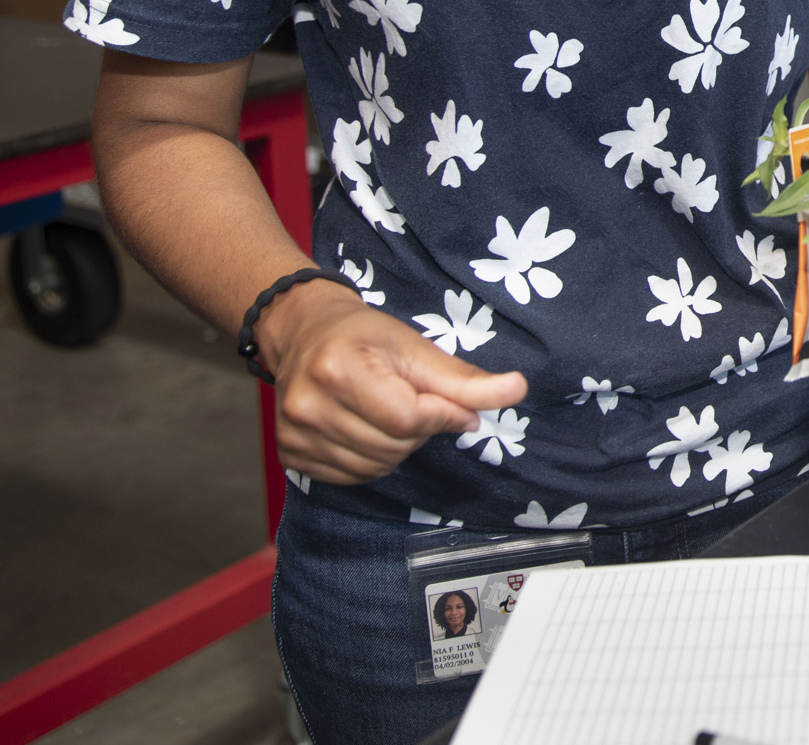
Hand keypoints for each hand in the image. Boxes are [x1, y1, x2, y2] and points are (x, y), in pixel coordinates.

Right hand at [259, 281, 529, 483]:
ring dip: (398, 446)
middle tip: (411, 398)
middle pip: (393, 446)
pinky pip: (353, 477)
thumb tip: (517, 390)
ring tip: (388, 410)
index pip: (408, 419)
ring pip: (376, 467)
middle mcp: (308, 405)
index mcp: (338, 370)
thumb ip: (464, 378)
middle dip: (419, 428)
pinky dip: (373, 459)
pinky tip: (368, 429)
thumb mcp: (416, 347)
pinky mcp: (291, 454)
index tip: (454, 405)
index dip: (442, 415)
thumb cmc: (366, 335)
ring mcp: (295, 434)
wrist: (305, 332)